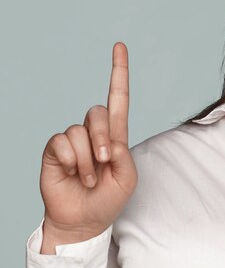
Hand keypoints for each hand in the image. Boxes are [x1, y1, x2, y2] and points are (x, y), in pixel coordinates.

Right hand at [40, 42, 136, 252]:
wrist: (83, 221)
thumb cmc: (108, 199)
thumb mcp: (127, 178)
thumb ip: (123, 156)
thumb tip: (109, 140)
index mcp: (116, 134)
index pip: (119, 97)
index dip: (119, 71)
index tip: (119, 46)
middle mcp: (94, 132)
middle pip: (98, 112)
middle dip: (102, 138)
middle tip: (103, 163)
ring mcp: (73, 140)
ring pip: (80, 131)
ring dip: (85, 159)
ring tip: (87, 178)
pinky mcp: (55, 149)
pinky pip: (62, 141)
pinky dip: (69, 160)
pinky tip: (69, 173)